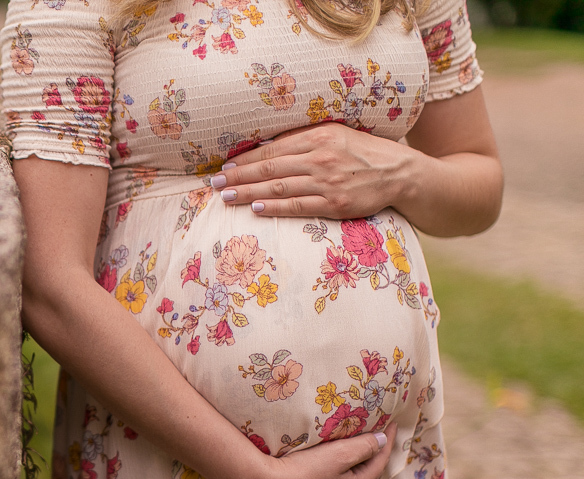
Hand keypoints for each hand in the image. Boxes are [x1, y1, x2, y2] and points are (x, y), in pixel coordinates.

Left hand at [209, 123, 414, 219]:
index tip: (224, 167)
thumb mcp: (335, 134)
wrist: (400, 173)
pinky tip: (256, 208)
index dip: (245, 159)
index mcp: (319, 137)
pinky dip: (275, 206)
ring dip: (249, 192)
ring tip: (226, 197)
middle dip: (239, 177)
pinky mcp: (335, 203)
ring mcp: (327, 182)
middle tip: (215, 184)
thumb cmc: (362, 152)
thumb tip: (266, 145)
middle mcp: (321, 157)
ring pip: (279, 187)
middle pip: (270, 168)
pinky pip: (298, 206)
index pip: (273, 149)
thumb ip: (303, 138)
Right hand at [244, 423, 397, 478]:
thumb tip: (382, 440)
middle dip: (373, 455)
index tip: (392, 423)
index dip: (387, 440)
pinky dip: (339, 475)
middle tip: (377, 436)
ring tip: (356, 451)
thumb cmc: (304, 470)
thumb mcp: (339, 453)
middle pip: (366, 473)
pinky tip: (332, 470)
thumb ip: (364, 446)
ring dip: (355, 466)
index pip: (380, 459)